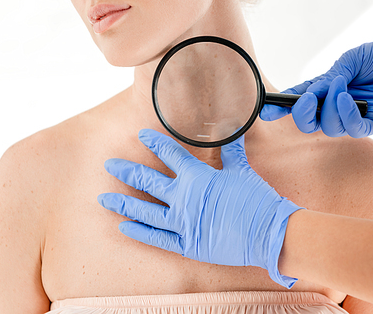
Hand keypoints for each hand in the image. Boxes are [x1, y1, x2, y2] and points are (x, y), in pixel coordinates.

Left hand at [98, 129, 302, 287]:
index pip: (169, 153)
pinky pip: (157, 238)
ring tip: (104, 198)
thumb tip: (230, 128)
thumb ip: (231, 150)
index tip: (141, 135)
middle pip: (147, 181)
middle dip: (125, 171)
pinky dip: (139, 232)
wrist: (268, 232)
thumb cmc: (256, 200)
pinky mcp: (186, 244)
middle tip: (109, 165)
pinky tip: (123, 227)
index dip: (154, 142)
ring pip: (144, 211)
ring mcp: (182, 222)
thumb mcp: (242, 171)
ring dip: (123, 203)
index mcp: (197, 177)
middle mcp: (183, 198)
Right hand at [261, 35, 372, 137]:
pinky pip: (353, 130)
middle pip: (308, 124)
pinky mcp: (372, 124)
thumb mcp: (349, 61)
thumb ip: (330, 77)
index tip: (265, 112)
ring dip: (331, 107)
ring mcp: (352, 118)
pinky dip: (346, 115)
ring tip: (343, 85)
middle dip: (302, 115)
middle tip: (308, 100)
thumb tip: (314, 93)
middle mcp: (334, 108)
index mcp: (324, 92)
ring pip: (329, 128)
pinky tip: (348, 98)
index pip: (297, 104)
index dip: (279, 110)